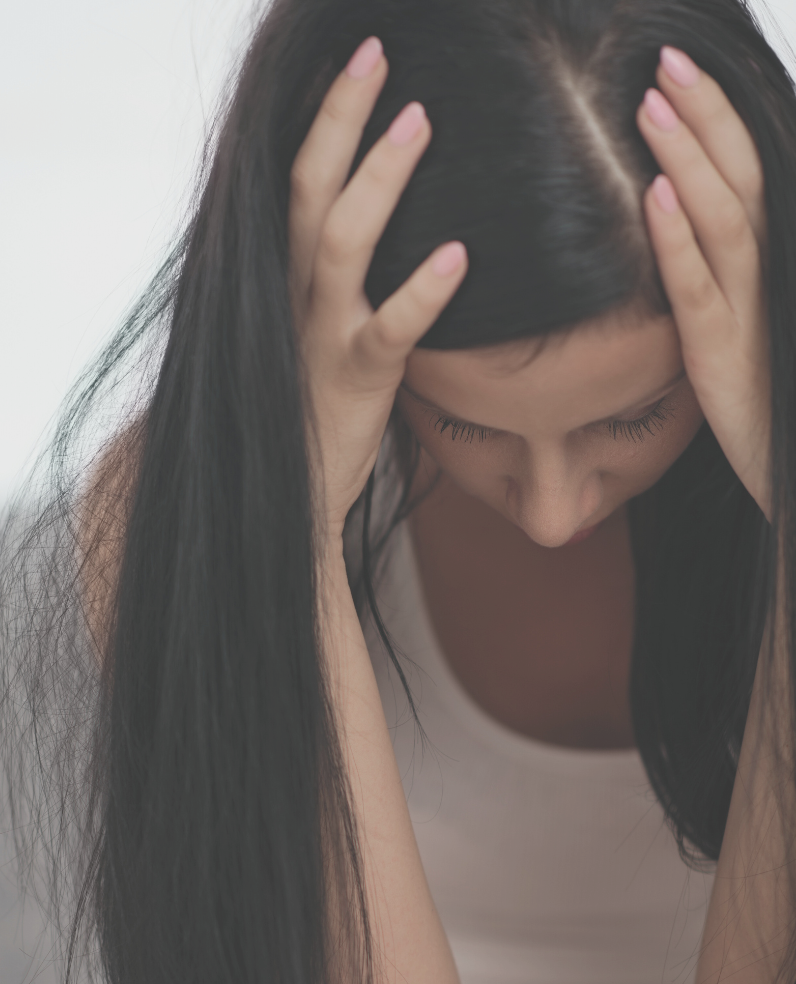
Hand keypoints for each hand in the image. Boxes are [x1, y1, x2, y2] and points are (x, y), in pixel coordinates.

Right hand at [288, 36, 467, 544]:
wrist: (283, 497)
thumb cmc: (304, 414)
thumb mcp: (307, 334)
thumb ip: (327, 280)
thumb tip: (364, 225)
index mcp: (281, 278)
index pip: (292, 181)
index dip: (319, 118)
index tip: (352, 63)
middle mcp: (290, 295)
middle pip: (307, 188)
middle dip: (340, 116)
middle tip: (377, 52)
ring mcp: (319, 335)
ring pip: (341, 241)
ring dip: (380, 178)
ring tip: (421, 120)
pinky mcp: (355, 381)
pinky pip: (390, 330)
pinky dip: (422, 291)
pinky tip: (459, 256)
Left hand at [638, 46, 771, 518]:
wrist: (787, 478)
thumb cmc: (760, 408)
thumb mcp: (732, 332)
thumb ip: (709, 281)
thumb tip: (669, 225)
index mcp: (766, 269)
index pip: (744, 178)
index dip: (715, 121)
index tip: (675, 71)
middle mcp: (765, 280)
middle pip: (737, 180)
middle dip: (703, 115)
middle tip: (663, 58)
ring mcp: (748, 316)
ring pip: (722, 221)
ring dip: (687, 159)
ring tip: (650, 105)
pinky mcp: (722, 358)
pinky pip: (699, 291)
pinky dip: (675, 241)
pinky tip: (652, 196)